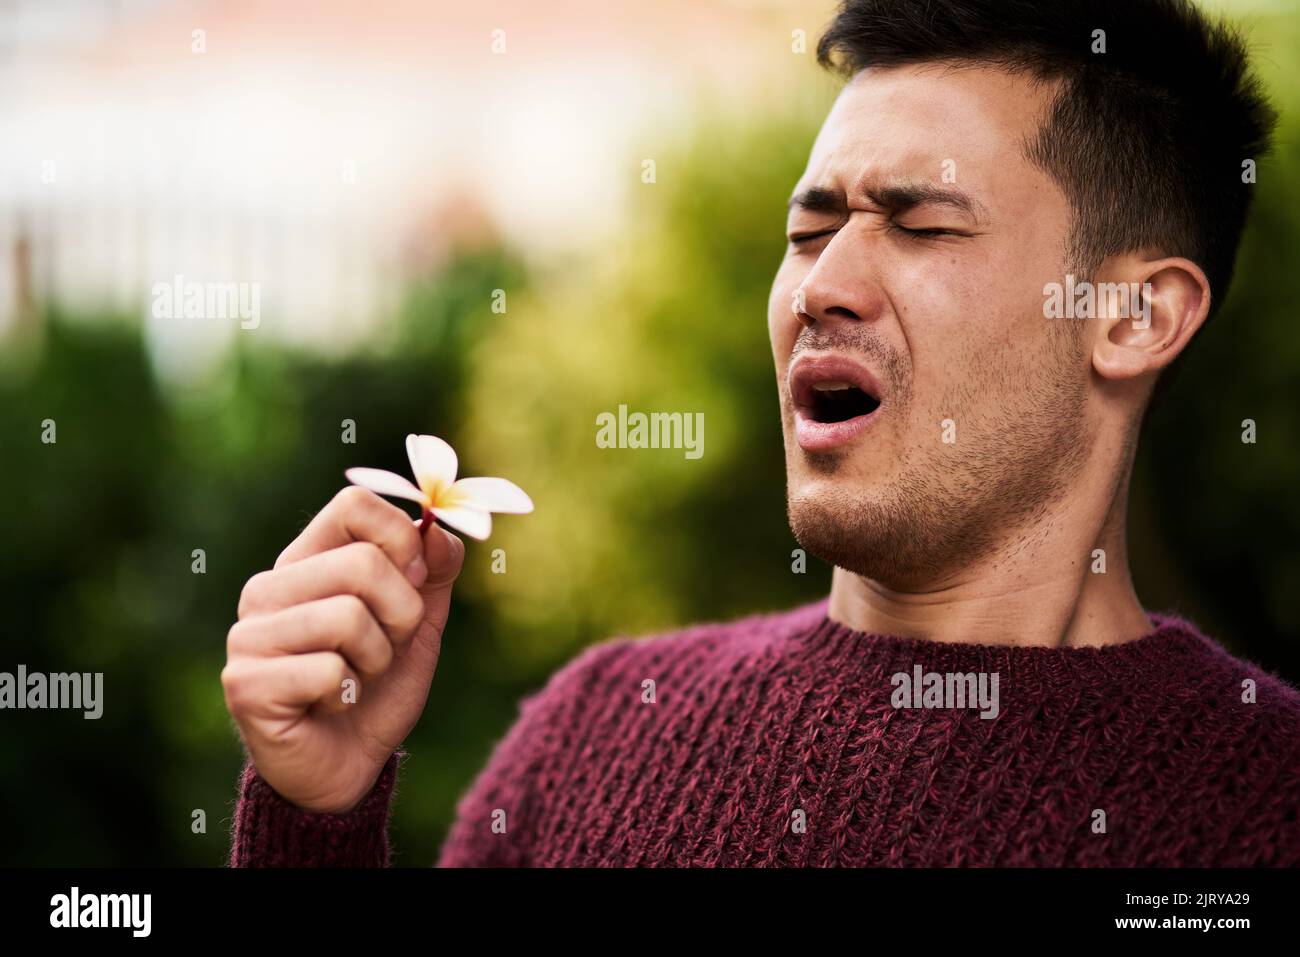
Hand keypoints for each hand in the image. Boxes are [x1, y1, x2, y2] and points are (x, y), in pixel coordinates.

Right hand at [222, 486, 463, 812]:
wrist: (348, 768)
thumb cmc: (378, 687)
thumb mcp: (420, 622)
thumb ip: (434, 569)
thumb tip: (436, 528)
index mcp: (307, 560)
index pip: (353, 505)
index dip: (401, 538)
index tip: (416, 581)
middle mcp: (268, 588)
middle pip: (363, 562)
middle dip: (402, 615)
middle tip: (388, 650)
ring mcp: (249, 635)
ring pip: (348, 616)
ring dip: (377, 660)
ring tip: (357, 679)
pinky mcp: (245, 684)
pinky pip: (328, 670)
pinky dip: (348, 694)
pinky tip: (329, 707)